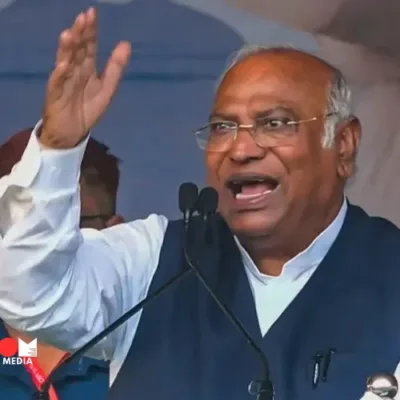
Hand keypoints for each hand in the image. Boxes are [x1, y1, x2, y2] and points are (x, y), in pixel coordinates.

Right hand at [41, 7, 130, 148]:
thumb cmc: (88, 109)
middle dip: (79, 34)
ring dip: (67, 49)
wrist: (73, 133)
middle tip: (83, 18)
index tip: (92, 13)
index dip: (90, 32)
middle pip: (77, 50)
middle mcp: (74, 71)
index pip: (89, 46)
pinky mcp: (55, 96)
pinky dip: (60, 74)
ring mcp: (63, 82)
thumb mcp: (107, 88)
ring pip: (65, 62)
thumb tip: (126, 42)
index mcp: (87, 68)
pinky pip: (57, 84)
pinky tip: (64, 65)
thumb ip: (116, 67)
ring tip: (70, 34)